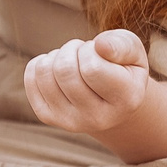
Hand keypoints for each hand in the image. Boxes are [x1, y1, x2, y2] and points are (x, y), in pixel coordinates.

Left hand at [23, 28, 152, 135]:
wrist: (111, 100)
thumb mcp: (134, 52)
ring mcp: (70, 121)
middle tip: (84, 53)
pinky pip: (31, 78)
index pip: (92, 68)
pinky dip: (41, 62)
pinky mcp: (48, 117)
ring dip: (57, 55)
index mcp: (125, 100)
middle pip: (65, 71)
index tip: (98, 50)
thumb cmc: (123, 68)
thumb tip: (100, 45)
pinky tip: (58, 68)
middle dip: (72, 49)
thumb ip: (123, 45)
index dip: (90, 49)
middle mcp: (97, 119)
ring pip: (45, 72)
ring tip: (73, 60)